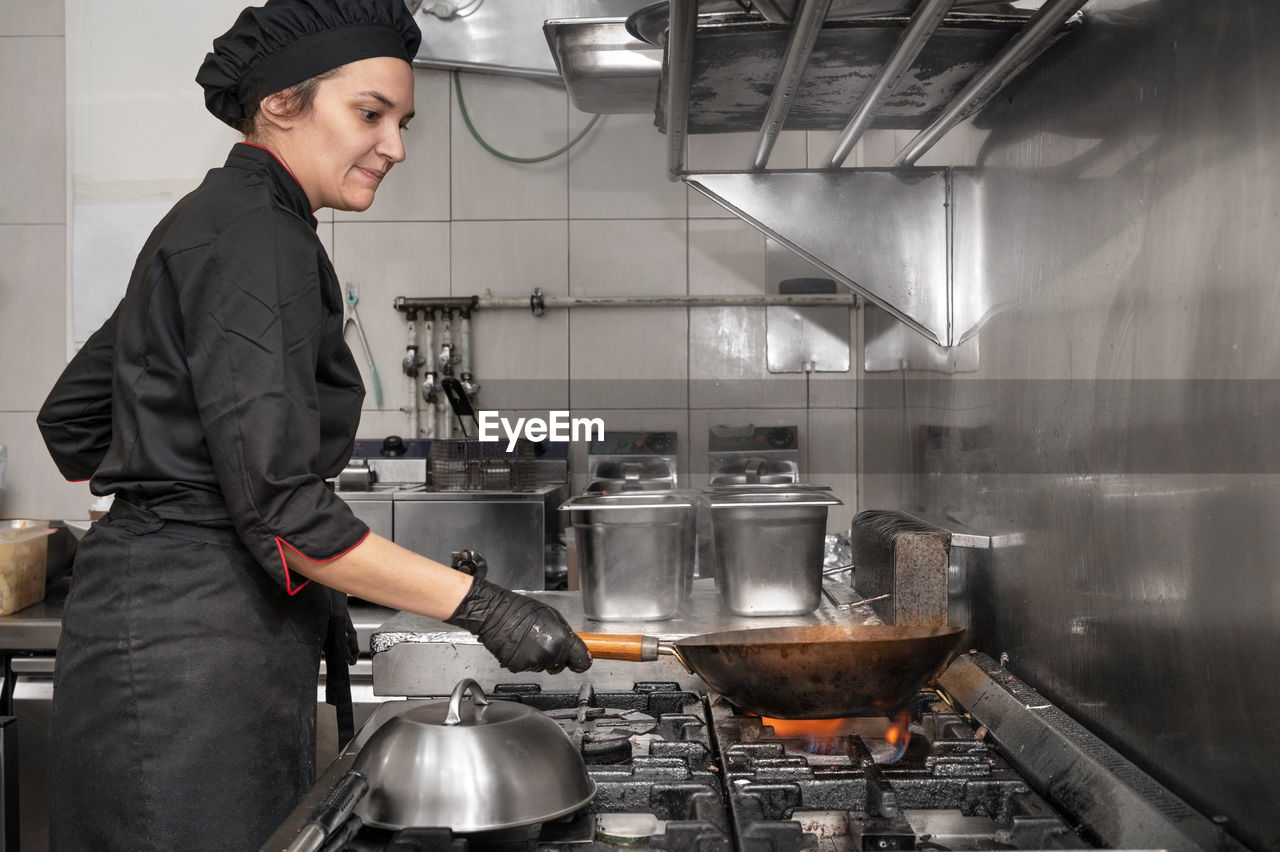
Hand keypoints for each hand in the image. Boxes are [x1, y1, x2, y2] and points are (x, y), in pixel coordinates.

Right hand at [445, 577, 591, 673]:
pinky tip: (520, 646)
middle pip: (561, 666)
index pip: (582, 662)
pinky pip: (528, 668)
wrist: (495, 613)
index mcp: (561, 639)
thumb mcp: (553, 615)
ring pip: (544, 667)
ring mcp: (533, 662)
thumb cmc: (521, 610)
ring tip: (529, 640)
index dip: (580, 662)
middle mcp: (549, 653)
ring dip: (540, 658)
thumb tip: (576, 648)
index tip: (578, 660)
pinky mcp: (518, 667)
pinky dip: (525, 660)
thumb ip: (567, 634)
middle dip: (556, 657)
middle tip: (545, 641)